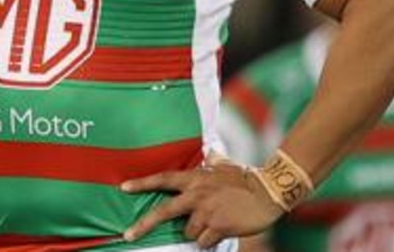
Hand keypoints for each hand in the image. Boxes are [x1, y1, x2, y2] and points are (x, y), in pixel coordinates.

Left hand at [121, 158, 283, 247]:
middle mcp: (197, 194)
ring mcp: (207, 212)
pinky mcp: (219, 227)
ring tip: (214, 221)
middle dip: (143, 224)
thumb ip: (213, 159)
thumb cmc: (246, 177)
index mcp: (196, 178)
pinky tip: (221, 229)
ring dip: (197, 231)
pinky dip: (209, 239)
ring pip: (188, 232)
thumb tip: (210, 150)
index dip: (142, 183)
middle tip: (128, 235)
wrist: (269, 190)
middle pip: (164, 211)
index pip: (163, 178)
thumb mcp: (225, 164)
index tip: (124, 187)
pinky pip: (204, 241)